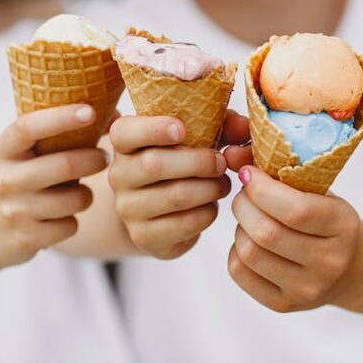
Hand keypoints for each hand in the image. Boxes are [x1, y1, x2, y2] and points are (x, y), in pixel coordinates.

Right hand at [0, 105, 108, 270]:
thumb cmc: (21, 181)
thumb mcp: (26, 156)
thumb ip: (62, 137)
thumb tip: (117, 116)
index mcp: (4, 150)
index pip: (29, 127)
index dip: (61, 117)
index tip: (90, 111)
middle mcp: (5, 179)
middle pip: (65, 165)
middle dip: (94, 160)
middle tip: (104, 157)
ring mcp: (14, 210)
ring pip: (75, 199)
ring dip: (86, 194)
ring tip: (79, 192)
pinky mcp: (25, 238)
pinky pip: (71, 225)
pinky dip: (73, 220)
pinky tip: (61, 217)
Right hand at [107, 111, 247, 259]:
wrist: (159, 212)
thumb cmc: (181, 163)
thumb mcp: (198, 138)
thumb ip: (223, 126)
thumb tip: (244, 127)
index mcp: (125, 144)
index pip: (124, 133)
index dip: (152, 129)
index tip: (182, 129)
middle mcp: (118, 176)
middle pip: (155, 165)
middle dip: (198, 162)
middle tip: (221, 162)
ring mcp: (128, 209)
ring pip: (176, 196)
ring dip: (210, 188)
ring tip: (222, 184)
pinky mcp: (144, 236)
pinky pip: (186, 223)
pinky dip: (208, 212)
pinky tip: (211, 205)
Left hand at [228, 166, 362, 312]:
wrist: (351, 267)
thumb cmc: (326, 217)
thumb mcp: (318, 191)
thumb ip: (280, 170)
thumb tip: (231, 155)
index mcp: (343, 226)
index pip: (295, 210)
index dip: (262, 188)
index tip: (248, 173)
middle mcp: (329, 262)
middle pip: (266, 233)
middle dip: (244, 204)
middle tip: (244, 193)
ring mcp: (306, 289)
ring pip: (249, 252)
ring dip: (239, 227)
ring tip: (250, 217)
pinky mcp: (283, 304)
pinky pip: (239, 272)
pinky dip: (235, 250)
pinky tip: (250, 240)